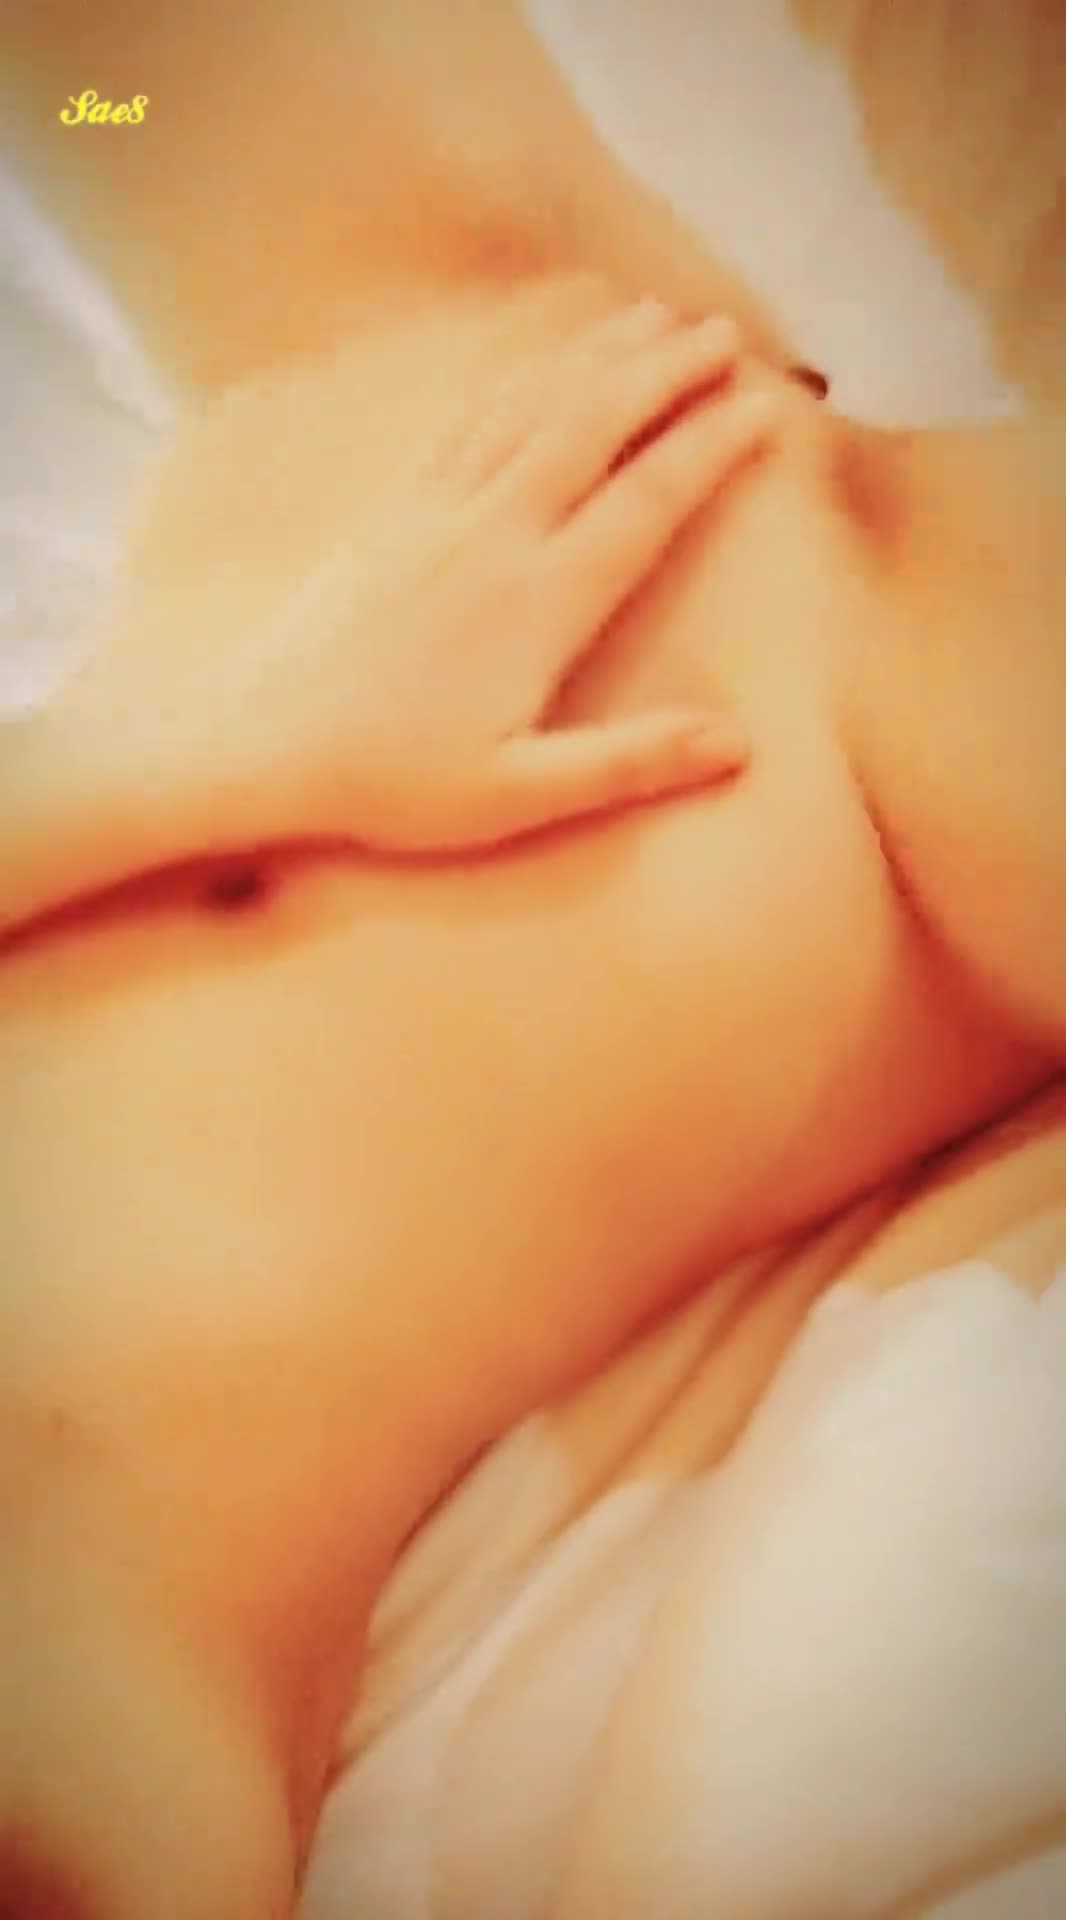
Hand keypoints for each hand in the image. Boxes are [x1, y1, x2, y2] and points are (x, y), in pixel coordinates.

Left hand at [278, 298, 776, 850]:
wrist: (261, 742)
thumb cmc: (390, 780)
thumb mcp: (515, 793)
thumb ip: (628, 762)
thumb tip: (739, 743)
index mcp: (539, 601)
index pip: (647, 501)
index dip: (710, 447)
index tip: (766, 409)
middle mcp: (495, 534)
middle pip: (594, 424)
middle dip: (665, 370)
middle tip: (726, 333)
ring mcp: (439, 509)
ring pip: (534, 404)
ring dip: (598, 354)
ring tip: (653, 315)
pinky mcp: (397, 506)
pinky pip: (472, 416)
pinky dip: (522, 375)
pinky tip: (544, 361)